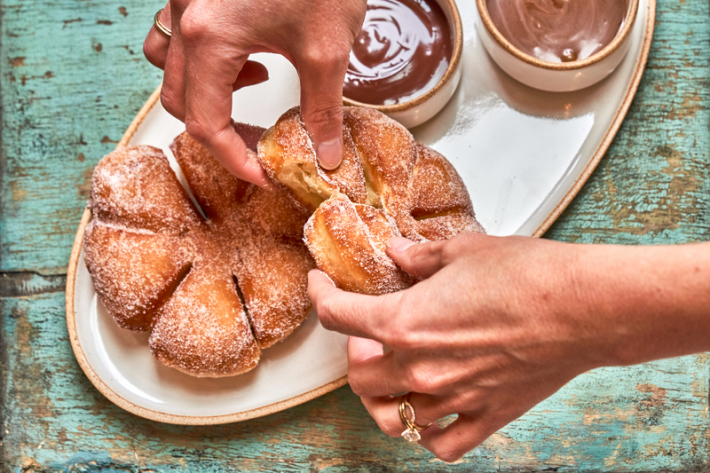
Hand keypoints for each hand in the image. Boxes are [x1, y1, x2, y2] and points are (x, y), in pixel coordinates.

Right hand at [144, 0, 366, 185]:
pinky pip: (181, 37)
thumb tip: (325, 156)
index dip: (234, 159)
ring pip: (172, 68)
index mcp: (210, 37)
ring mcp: (186, 2)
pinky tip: (249, 53)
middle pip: (181, 101)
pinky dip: (208, 60)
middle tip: (258, 144)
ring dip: (207, 93)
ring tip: (254, 87)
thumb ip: (323, 109)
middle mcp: (187, 19)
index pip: (206, 123)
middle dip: (220, 132)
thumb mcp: (327, 48)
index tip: (263, 174)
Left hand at [309, 232, 707, 460]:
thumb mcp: (462, 252)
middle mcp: (419, 368)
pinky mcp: (485, 416)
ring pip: (392, 416)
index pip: (338, 315)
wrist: (582, 307)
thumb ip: (419, 256)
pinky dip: (427, 432)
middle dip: (353, 353)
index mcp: (403, 323)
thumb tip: (396, 252)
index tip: (322, 284)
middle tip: (367, 332)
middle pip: (357, 376)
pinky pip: (441, 443)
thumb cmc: (526, 275)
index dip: (321, 294)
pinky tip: (431, 412)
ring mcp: (451, 398)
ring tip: (392, 376)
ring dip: (382, 396)